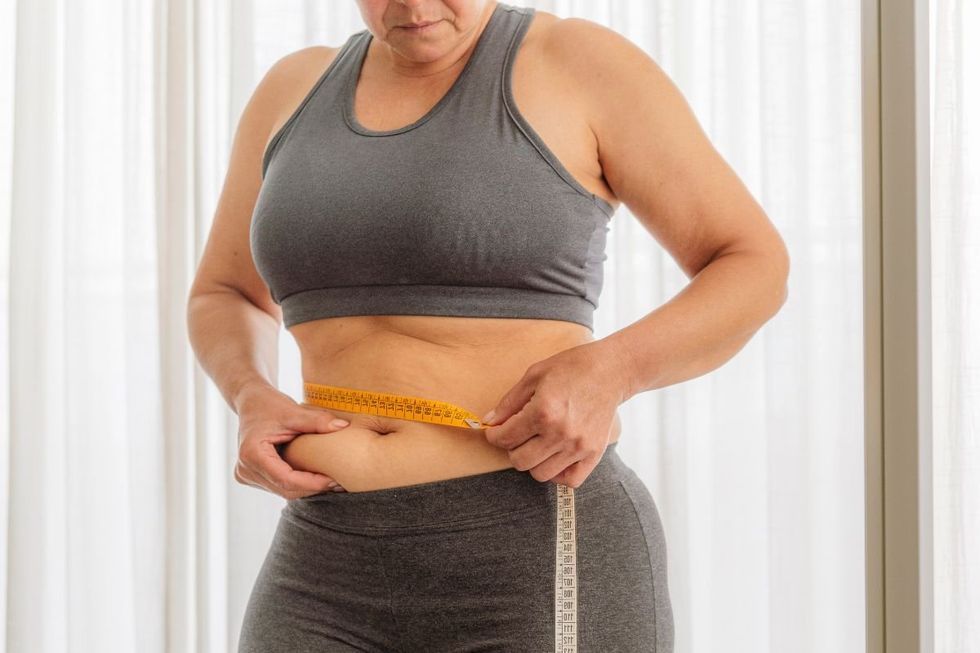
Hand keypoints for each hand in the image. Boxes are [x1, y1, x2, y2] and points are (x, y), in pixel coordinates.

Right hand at [233, 383, 350, 498]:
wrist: (251, 402)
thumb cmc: (268, 404)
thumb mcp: (293, 411)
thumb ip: (317, 420)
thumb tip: (343, 427)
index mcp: (252, 454)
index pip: (285, 479)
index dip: (311, 483)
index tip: (334, 480)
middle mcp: (246, 469)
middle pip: (285, 489)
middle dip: (312, 488)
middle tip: (339, 483)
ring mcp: (248, 474)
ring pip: (283, 490)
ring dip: (307, 488)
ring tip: (332, 480)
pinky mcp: (254, 476)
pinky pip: (279, 485)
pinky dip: (298, 483)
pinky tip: (316, 476)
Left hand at [480, 341, 630, 487]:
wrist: (611, 370)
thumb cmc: (572, 368)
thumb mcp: (534, 375)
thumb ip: (509, 402)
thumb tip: (490, 422)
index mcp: (543, 411)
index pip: (506, 438)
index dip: (494, 435)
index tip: (496, 431)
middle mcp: (560, 433)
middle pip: (519, 461)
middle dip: (511, 449)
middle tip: (517, 436)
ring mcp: (578, 446)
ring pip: (540, 474)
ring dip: (532, 462)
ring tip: (535, 445)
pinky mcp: (594, 453)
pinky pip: (570, 480)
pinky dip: (557, 475)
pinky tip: (553, 459)